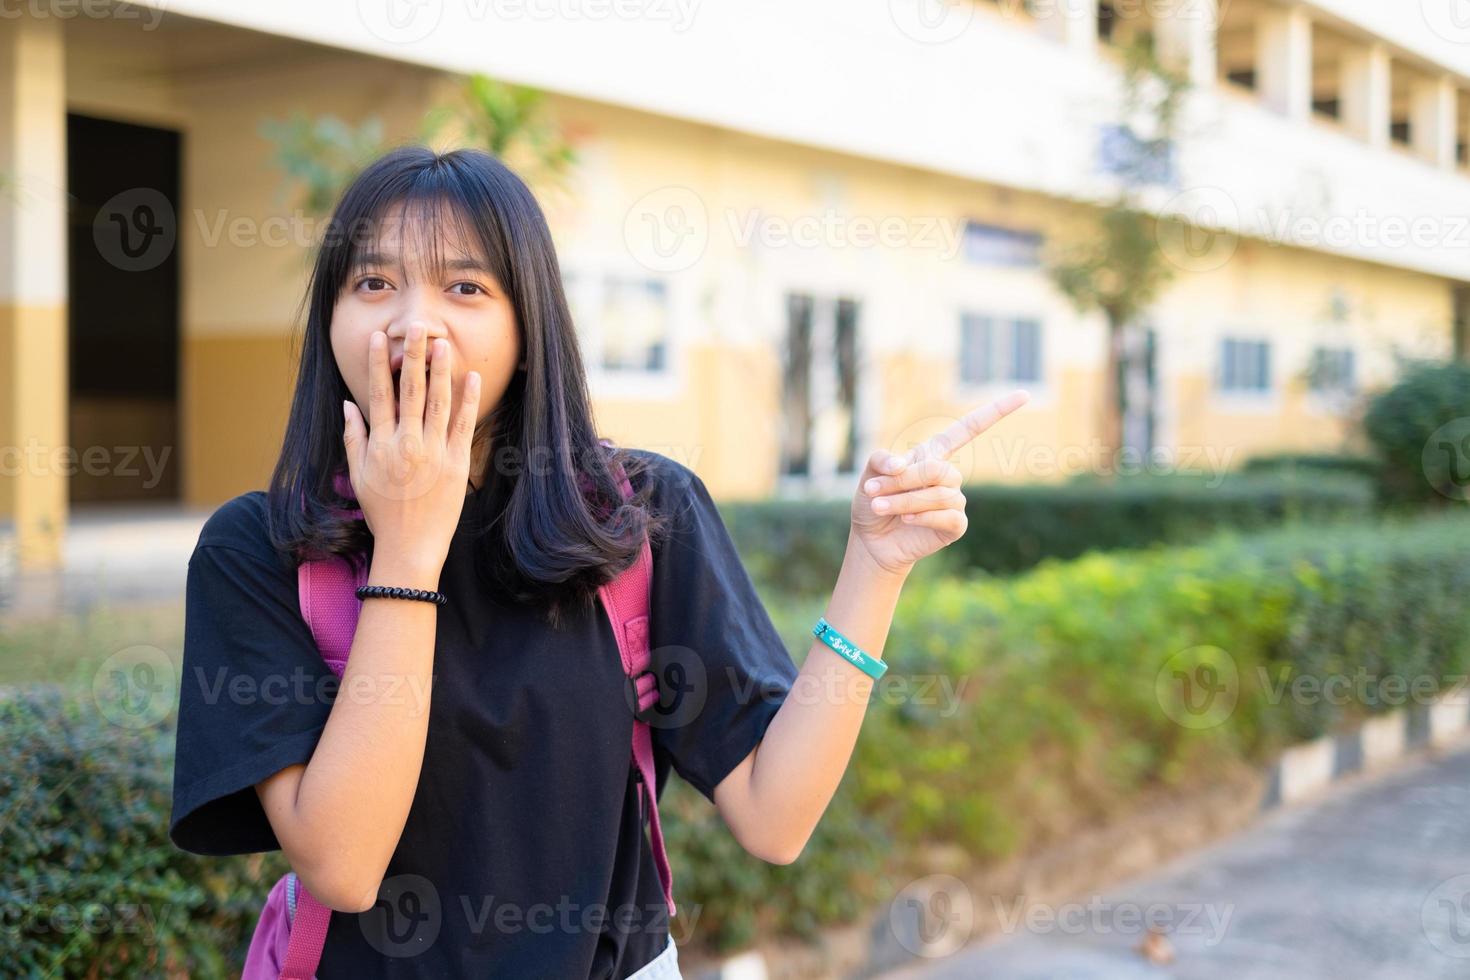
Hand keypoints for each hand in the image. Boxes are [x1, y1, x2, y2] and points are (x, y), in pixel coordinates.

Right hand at [341, 324, 481, 575]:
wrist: (409, 546)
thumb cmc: (382, 512)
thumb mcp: (358, 475)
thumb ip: (353, 436)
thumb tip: (347, 403)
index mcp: (380, 443)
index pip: (379, 394)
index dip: (379, 363)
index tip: (380, 338)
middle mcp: (406, 443)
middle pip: (410, 390)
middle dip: (412, 355)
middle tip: (416, 327)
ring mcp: (433, 452)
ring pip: (438, 401)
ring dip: (440, 370)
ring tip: (442, 343)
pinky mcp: (456, 463)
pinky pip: (463, 425)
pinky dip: (467, 400)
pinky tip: (471, 377)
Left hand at [850, 390, 1029, 577]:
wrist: (873, 540)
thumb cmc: (873, 501)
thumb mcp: (870, 475)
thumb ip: (881, 461)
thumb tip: (902, 464)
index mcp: (934, 454)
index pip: (969, 429)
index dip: (995, 412)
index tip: (1024, 395)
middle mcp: (948, 475)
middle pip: (937, 470)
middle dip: (903, 481)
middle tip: (873, 491)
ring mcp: (955, 500)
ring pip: (939, 494)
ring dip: (904, 501)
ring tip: (879, 505)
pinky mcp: (956, 525)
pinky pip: (948, 516)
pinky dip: (923, 517)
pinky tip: (906, 520)